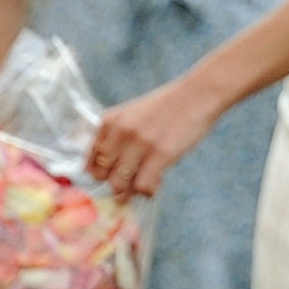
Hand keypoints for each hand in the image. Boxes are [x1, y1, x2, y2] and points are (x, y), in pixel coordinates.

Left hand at [88, 75, 216, 200]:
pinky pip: (143, 186)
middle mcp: (119, 132)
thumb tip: (111, 176)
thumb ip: (117, 139)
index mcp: (109, 122)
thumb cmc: (166, 109)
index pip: (90, 162)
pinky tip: (157, 184)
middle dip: (115, 186)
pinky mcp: (159, 153)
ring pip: (120, 184)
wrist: (197, 95)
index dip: (100, 176)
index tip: (112, 180)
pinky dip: (148, 192)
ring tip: (144, 187)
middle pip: (103, 176)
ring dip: (131, 192)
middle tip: (129, 188)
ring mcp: (139, 143)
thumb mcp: (132, 116)